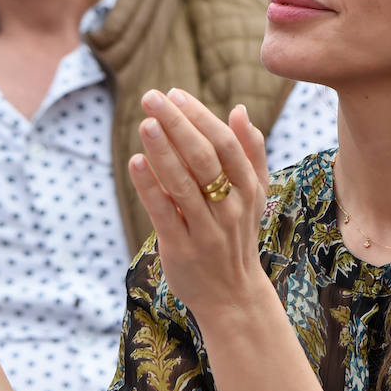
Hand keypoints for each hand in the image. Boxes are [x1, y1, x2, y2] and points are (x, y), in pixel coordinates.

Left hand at [130, 89, 271, 317]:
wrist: (233, 296)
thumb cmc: (239, 236)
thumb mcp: (255, 195)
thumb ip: (250, 152)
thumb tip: (238, 109)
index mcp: (249, 188)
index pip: (225, 144)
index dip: (200, 116)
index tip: (175, 94)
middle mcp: (231, 207)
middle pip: (204, 158)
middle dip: (177, 124)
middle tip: (152, 97)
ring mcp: (207, 230)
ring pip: (183, 184)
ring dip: (163, 150)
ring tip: (144, 122)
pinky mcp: (182, 249)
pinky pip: (164, 213)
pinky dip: (150, 187)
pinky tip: (135, 162)